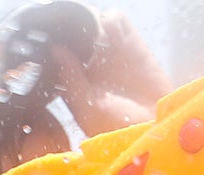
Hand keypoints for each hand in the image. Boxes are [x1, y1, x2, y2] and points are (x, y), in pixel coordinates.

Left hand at [53, 11, 172, 135]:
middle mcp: (89, 62)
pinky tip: (107, 33)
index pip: (57, 53)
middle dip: (71, 31)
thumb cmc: (115, 126)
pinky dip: (109, 19)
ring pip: (92, 22)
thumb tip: (55, 50)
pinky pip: (115, 19)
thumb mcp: (87, 107)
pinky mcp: (129, 41)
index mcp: (71, 78)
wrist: (151, 126)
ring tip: (92, 39)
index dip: (54, 46)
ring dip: (90, 23)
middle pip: (73, 33)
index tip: (51, 45)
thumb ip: (71, 77)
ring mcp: (108, 50)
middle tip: (74, 39)